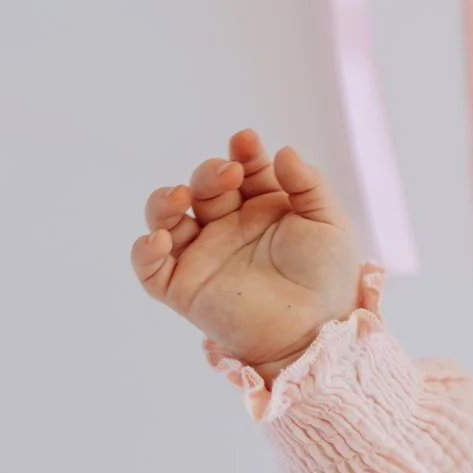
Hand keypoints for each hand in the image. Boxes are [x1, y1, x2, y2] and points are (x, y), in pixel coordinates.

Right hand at [131, 129, 363, 372]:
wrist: (317, 330)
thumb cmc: (327, 278)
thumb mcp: (328, 223)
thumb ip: (308, 185)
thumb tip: (282, 151)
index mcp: (260, 208)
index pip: (241, 170)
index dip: (242, 154)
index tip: (245, 142)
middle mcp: (227, 227)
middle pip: (202, 187)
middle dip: (209, 173)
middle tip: (229, 175)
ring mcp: (202, 256)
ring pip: (166, 218)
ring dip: (164, 201)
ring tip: (181, 196)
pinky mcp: (184, 289)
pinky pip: (150, 268)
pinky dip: (144, 251)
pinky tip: (159, 239)